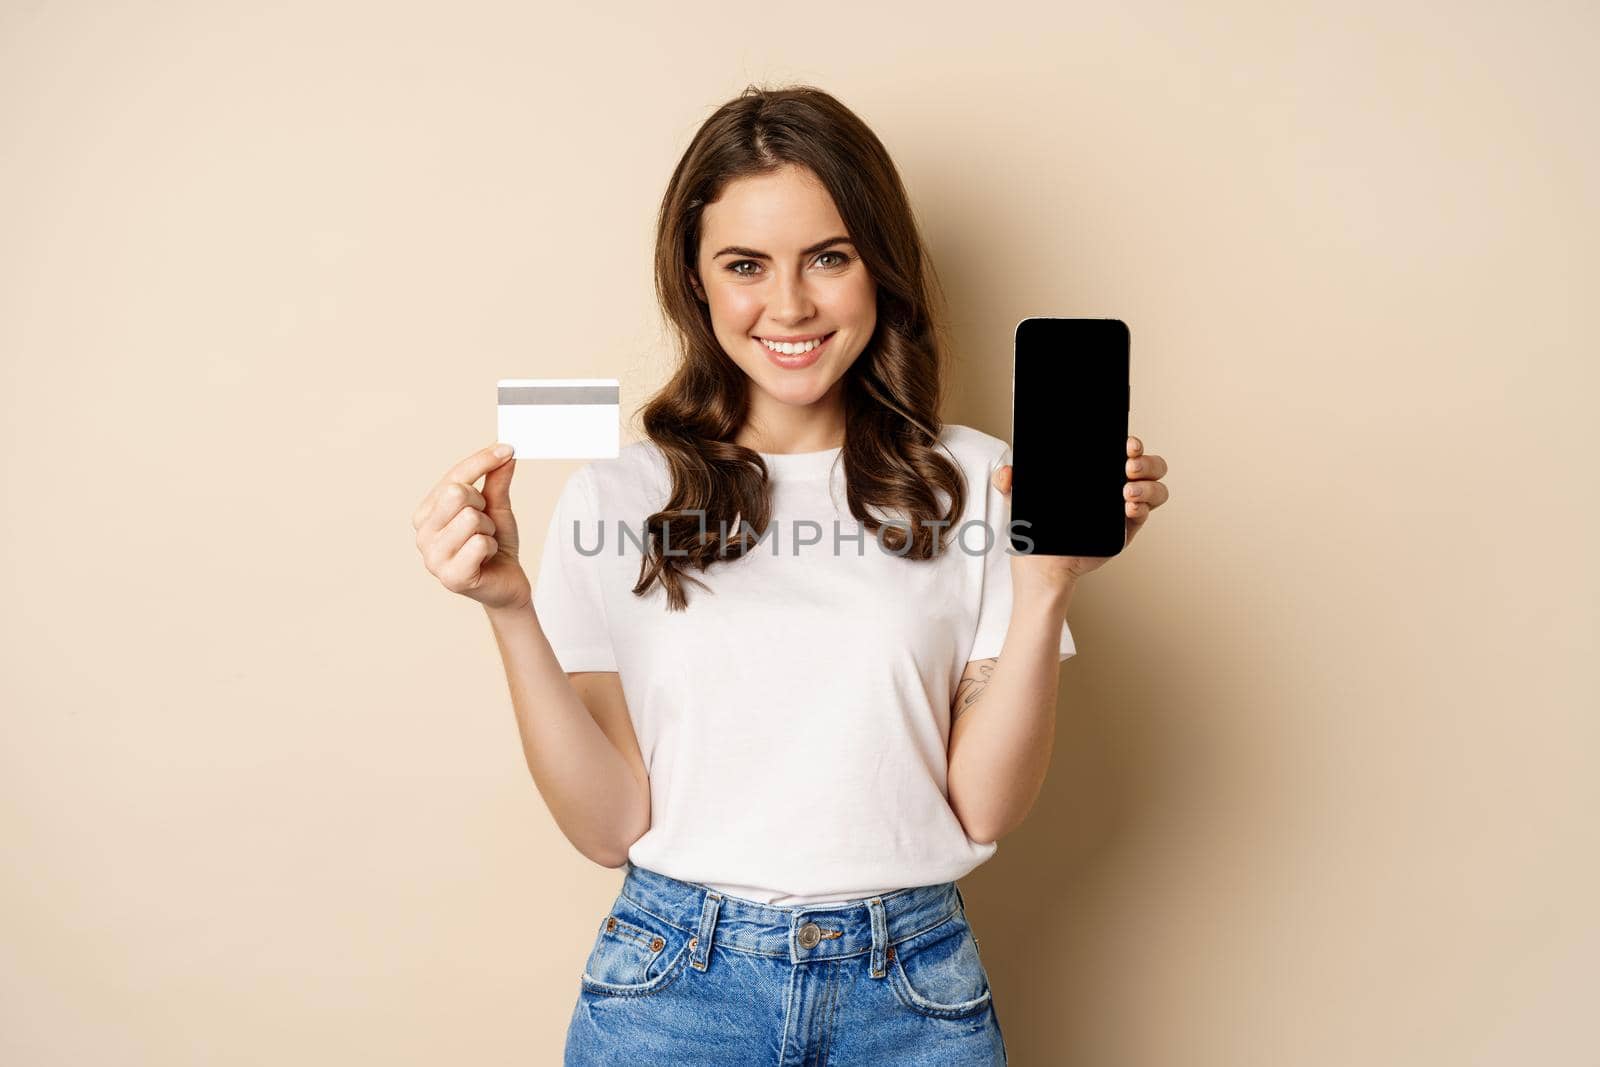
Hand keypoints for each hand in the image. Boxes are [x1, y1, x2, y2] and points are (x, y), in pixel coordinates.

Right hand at [412, 442, 530, 610]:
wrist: (507, 582)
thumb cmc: (496, 544)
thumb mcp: (497, 507)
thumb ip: (496, 479)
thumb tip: (504, 451)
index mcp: (427, 512)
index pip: (453, 477)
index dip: (482, 460)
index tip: (507, 448)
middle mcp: (422, 533)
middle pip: (457, 493)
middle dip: (482, 504)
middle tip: (486, 522)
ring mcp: (432, 557)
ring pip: (471, 518)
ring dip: (489, 530)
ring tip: (486, 542)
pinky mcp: (450, 577)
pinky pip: (479, 543)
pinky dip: (491, 548)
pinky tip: (486, 559)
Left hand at [994, 435, 1169, 590]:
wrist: (1039, 563)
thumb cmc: (1034, 526)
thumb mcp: (1018, 499)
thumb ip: (1008, 483)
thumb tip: (1005, 472)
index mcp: (1096, 470)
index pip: (1124, 449)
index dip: (1131, 443)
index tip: (1126, 442)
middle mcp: (1116, 484)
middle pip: (1150, 465)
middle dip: (1146, 461)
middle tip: (1127, 465)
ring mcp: (1124, 507)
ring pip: (1156, 488)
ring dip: (1147, 485)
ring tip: (1125, 492)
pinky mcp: (1127, 529)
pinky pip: (1145, 513)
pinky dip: (1143, 507)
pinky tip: (1127, 508)